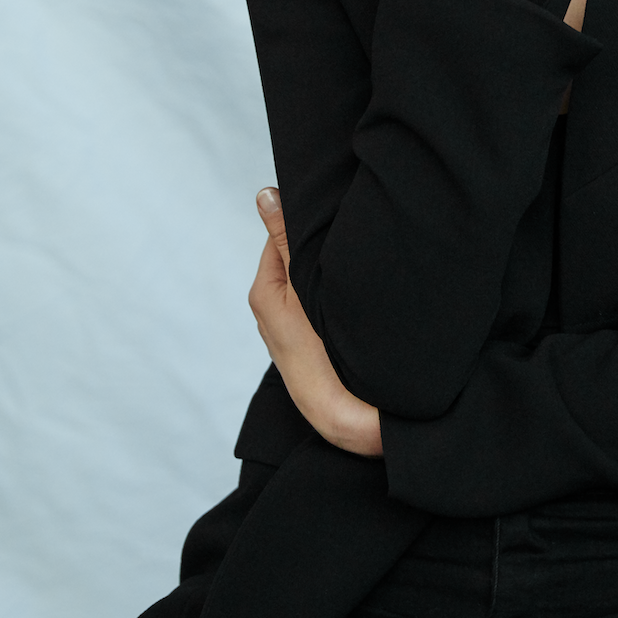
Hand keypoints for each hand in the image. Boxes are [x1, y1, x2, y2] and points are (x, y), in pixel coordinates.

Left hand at [249, 188, 382, 457]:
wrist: (344, 422)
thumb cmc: (322, 357)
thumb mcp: (305, 288)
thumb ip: (286, 241)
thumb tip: (265, 195)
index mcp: (265, 293)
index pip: (280, 237)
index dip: (306, 220)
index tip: (334, 207)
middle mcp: (271, 309)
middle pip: (293, 259)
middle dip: (316, 243)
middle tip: (348, 227)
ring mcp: (290, 328)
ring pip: (307, 281)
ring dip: (326, 268)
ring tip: (353, 254)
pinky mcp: (309, 342)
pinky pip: (317, 301)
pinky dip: (331, 291)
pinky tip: (352, 288)